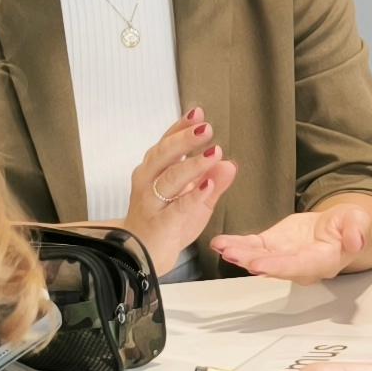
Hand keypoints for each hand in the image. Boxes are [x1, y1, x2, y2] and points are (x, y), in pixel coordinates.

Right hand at [126, 108, 236, 266]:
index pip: (167, 143)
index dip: (181, 127)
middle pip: (164, 155)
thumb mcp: (195, 199)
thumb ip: (213, 181)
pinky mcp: (160, 224)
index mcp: (154, 170)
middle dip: (185, 139)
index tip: (198, 112)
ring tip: (213, 153)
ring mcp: (151, 203)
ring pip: (169, 179)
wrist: (141, 258)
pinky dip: (192, 196)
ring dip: (192, 165)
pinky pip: (176, 208)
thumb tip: (230, 162)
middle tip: (206, 128)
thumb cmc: (165, 222)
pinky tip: (207, 186)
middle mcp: (147, 182)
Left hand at [210, 203, 365, 281]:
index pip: (299, 267)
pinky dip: (235, 245)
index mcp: (322, 261)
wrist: (337, 227)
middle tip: (231, 254)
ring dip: (239, 254)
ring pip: (259, 259)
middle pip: (273, 266)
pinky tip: (219, 243)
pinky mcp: (271, 248)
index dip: (278, 266)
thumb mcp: (358, 221)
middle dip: (251, 261)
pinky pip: (251, 247)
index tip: (259, 264)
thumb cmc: (349, 225)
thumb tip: (356, 241)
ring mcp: (283, 258)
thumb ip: (357, 230)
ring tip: (222, 247)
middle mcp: (299, 267)